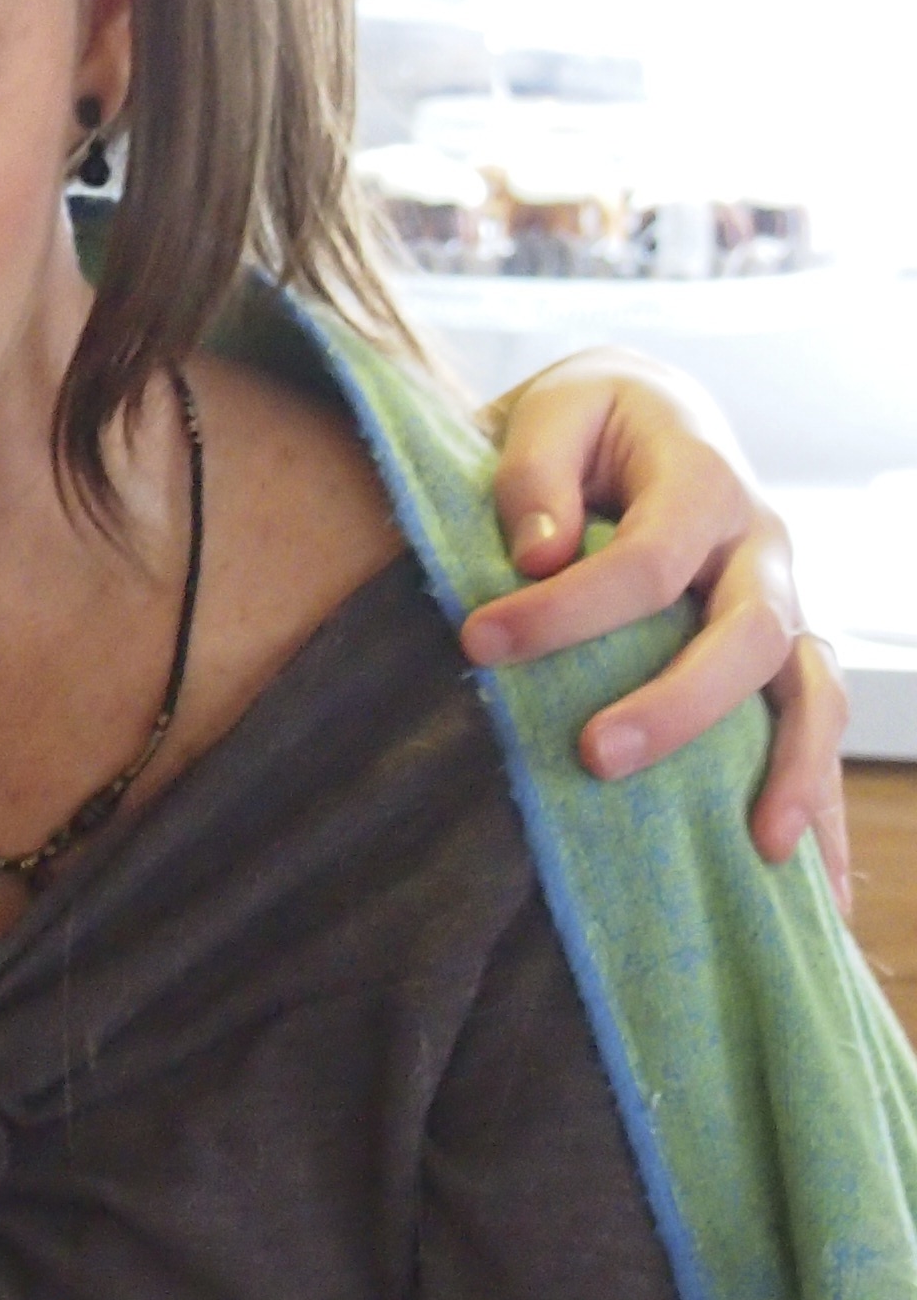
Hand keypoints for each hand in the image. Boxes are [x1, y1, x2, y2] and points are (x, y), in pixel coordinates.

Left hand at [462, 352, 849, 908]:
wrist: (649, 414)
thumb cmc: (585, 421)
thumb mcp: (552, 409)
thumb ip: (536, 471)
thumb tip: (537, 553)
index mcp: (702, 478)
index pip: (647, 557)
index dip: (566, 607)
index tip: (475, 643)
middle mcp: (761, 546)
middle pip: (748, 634)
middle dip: (677, 704)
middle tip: (593, 757)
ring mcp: (785, 603)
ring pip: (811, 691)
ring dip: (790, 770)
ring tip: (756, 848)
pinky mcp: (784, 656)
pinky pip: (817, 730)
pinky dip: (823, 808)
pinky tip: (816, 890)